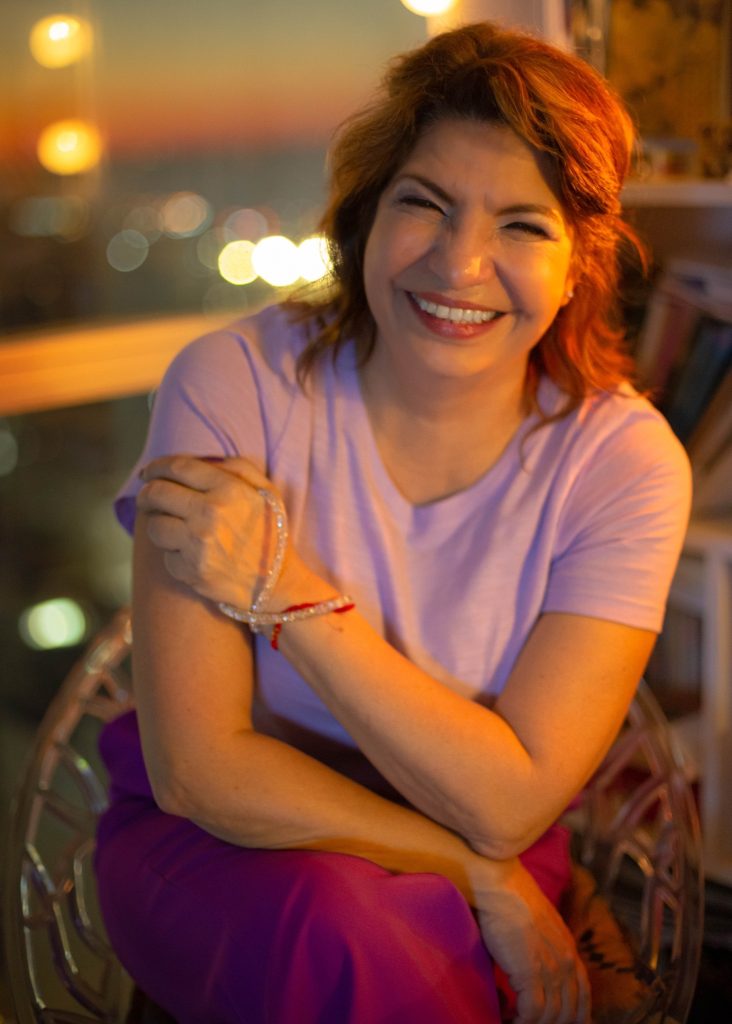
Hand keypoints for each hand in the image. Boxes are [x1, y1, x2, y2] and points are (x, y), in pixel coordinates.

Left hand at [137, 455, 281, 608]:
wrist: (278, 582)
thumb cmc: (271, 533)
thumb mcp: (266, 491)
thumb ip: (237, 468)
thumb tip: (201, 462)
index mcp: (228, 489)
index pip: (178, 468)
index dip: (156, 467)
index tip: (148, 472)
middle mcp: (210, 514)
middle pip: (156, 494)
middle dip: (146, 493)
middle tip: (146, 497)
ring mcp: (198, 545)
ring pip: (154, 526)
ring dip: (159, 525)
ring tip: (172, 528)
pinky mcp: (191, 571)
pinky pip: (166, 557)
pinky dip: (174, 555)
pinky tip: (191, 555)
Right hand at [475, 859, 590, 1023]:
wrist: (501, 887)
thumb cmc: (511, 902)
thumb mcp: (540, 927)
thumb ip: (545, 950)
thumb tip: (534, 974)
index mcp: (569, 951)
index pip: (583, 996)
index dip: (576, 1017)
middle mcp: (566, 962)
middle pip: (570, 1012)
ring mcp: (551, 968)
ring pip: (551, 1017)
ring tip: (516, 1021)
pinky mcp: (530, 972)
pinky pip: (532, 1013)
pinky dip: (521, 1022)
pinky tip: (509, 1019)